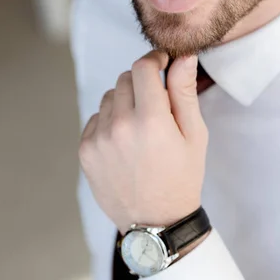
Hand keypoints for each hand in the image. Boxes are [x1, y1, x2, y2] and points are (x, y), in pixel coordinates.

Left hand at [79, 51, 208, 234]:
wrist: (156, 222)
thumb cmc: (182, 177)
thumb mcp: (194, 135)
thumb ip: (185, 92)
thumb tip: (184, 57)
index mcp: (151, 120)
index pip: (143, 67)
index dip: (154, 59)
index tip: (161, 62)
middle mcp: (120, 126)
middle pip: (124, 79)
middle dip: (141, 83)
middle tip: (156, 103)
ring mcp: (98, 139)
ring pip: (109, 97)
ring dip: (124, 101)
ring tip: (140, 125)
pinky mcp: (85, 151)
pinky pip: (96, 118)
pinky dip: (110, 120)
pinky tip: (125, 140)